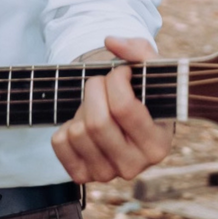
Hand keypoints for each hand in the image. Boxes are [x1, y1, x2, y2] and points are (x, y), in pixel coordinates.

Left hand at [52, 36, 173, 184]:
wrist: (127, 120)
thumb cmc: (142, 93)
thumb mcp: (150, 70)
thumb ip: (138, 50)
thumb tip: (110, 42)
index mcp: (158, 146)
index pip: (124, 108)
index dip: (115, 80)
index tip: (120, 72)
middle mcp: (134, 167)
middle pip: (97, 123)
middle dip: (94, 90)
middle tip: (100, 81)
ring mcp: (106, 174)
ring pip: (77, 132)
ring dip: (82, 107)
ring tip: (95, 104)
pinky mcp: (82, 175)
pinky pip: (59, 143)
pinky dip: (65, 125)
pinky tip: (82, 122)